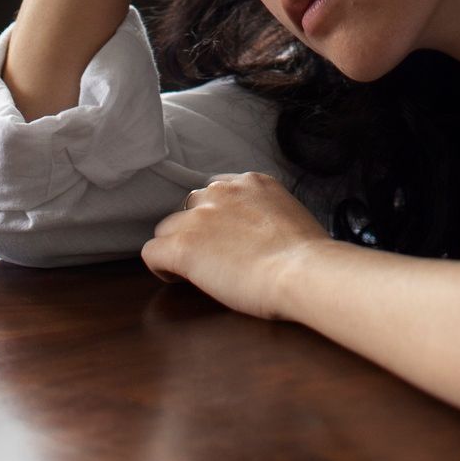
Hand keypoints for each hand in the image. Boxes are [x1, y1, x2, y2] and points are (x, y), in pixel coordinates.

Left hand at [141, 172, 333, 319]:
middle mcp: (221, 191)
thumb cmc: (306, 256)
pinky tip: (178, 278)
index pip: (217, 191)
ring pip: (167, 227)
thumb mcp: (288, 216)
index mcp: (251, 182)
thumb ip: (265, 214)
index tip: (225, 237)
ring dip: (178, 245)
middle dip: (196, 229)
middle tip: (212, 256)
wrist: (302, 270)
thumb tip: (257, 235)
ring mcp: (200, 217)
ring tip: (195, 270)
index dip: (216, 217)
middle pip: (189, 207)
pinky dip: (161, 266)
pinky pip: (152, 252)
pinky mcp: (184, 245)